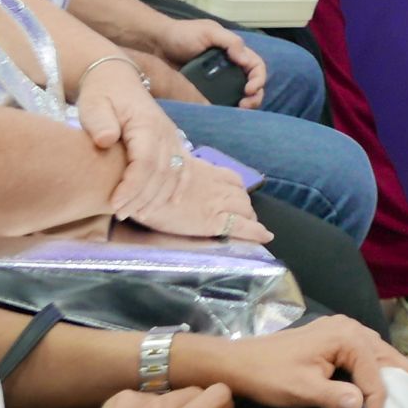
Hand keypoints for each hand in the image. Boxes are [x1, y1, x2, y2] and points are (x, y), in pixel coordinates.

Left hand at [77, 61, 194, 218]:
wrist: (117, 79)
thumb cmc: (102, 94)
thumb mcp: (94, 104)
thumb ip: (100, 122)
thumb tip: (105, 140)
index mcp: (146, 124)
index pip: (146, 162)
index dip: (133, 187)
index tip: (114, 203)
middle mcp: (165, 133)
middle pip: (162, 173)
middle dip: (143, 198)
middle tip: (120, 213)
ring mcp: (172, 138)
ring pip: (175, 175)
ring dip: (158, 198)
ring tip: (137, 213)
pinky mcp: (173, 143)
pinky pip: (184, 169)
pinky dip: (179, 188)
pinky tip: (169, 204)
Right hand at [127, 153, 270, 243]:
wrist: (142, 187)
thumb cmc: (148, 179)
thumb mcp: (171, 171)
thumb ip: (183, 175)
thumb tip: (180, 178)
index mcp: (208, 171)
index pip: (233, 180)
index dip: (239, 192)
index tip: (239, 200)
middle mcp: (217, 185)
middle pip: (241, 196)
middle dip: (245, 207)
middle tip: (245, 219)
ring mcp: (217, 203)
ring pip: (245, 208)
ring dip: (249, 217)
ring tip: (250, 228)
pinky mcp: (213, 221)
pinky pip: (242, 226)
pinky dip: (256, 231)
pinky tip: (265, 236)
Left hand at [157, 19, 266, 108]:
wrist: (156, 45)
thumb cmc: (183, 34)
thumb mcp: (209, 31)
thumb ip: (230, 42)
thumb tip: (246, 60)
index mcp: (235, 52)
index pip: (256, 67)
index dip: (258, 79)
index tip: (249, 89)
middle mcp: (230, 68)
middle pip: (253, 85)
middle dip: (255, 97)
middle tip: (245, 105)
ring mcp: (217, 82)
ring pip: (239, 96)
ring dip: (244, 106)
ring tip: (237, 111)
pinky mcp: (203, 93)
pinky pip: (219, 103)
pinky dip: (226, 110)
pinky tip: (223, 114)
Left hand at [186, 315, 407, 407]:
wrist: (240, 362)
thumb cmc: (269, 376)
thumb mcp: (301, 390)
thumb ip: (334, 396)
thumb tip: (361, 406)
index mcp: (347, 338)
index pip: (376, 376)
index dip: (378, 407)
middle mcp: (351, 327)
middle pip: (385, 358)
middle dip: (392, 386)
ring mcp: (343, 328)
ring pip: (378, 353)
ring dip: (384, 377)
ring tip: (389, 404)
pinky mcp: (335, 335)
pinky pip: (365, 352)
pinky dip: (372, 369)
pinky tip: (370, 387)